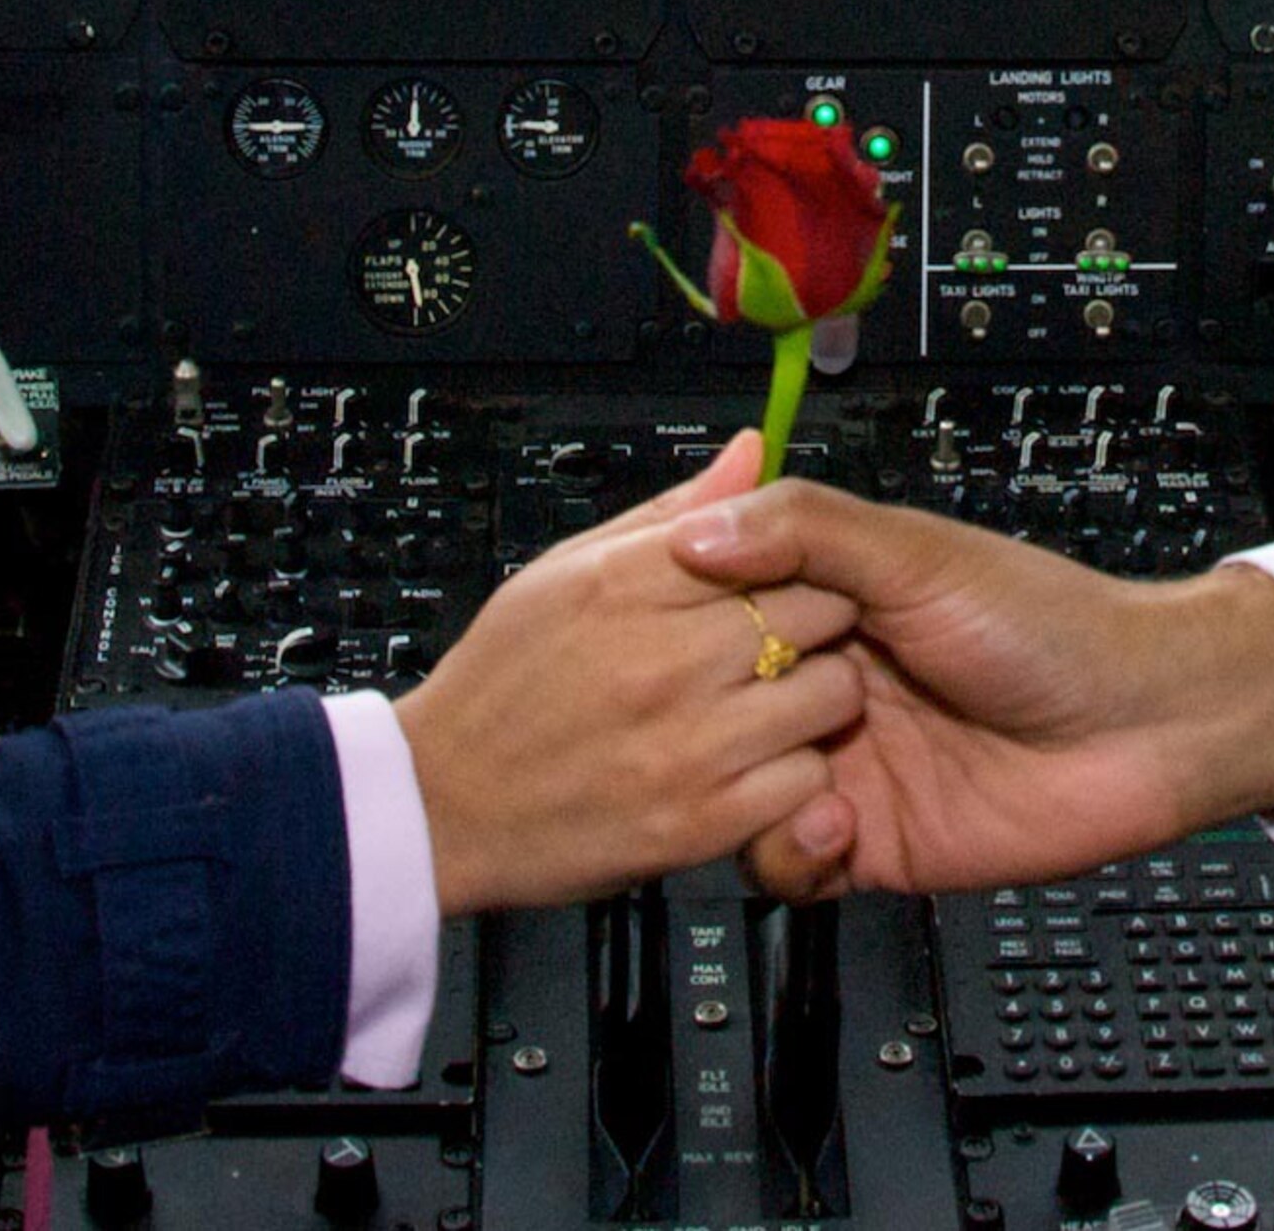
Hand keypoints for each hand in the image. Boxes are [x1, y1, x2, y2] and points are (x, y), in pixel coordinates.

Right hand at [395, 434, 863, 913]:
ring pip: (831, 692)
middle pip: (820, 609)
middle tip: (788, 641)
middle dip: (822, 620)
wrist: (442, 808)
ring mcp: (686, 744)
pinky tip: (757, 765)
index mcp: (626, 583)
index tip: (785, 574)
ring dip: (818, 698)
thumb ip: (672, 515)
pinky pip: (808, 781)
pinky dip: (797, 778)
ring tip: (774, 704)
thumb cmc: (501, 686)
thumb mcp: (568, 572)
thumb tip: (749, 451)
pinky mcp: (701, 822)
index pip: (776, 536)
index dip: (797, 555)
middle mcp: (663, 659)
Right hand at [669, 481, 1273, 899]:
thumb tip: (693, 532)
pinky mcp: (868, 842)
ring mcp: (844, 767)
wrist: (1147, 729)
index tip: (665, 641)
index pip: (713, 618)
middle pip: (711, 714)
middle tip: (737, 717)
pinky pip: (785, 864)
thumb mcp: (917, 554)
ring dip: (744, 795)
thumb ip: (805, 531)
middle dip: (707, 722)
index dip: (686, 633)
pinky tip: (835, 824)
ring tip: (802, 776)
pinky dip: (790, 853)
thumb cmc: (1055, 626)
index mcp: (828, 607)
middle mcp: (826, 688)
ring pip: (733, 795)